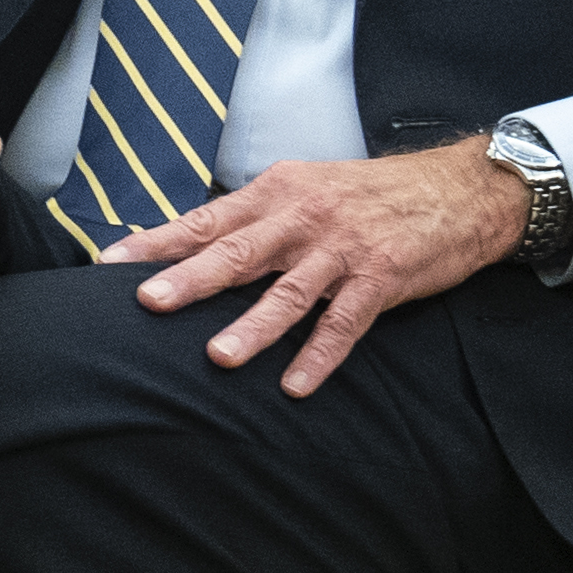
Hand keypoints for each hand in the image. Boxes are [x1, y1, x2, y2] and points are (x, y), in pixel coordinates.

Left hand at [108, 142, 527, 395]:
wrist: (461, 188)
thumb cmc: (370, 193)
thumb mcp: (307, 187)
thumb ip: (254, 217)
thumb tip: (188, 243)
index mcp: (278, 192)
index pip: (207, 219)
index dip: (158, 241)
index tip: (110, 261)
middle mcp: (305, 217)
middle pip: (239, 251)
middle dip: (191, 277)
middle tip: (149, 302)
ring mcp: (345, 249)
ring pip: (290, 292)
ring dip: (253, 326)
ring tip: (218, 357)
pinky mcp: (383, 277)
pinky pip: (345, 322)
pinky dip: (320, 354)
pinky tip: (295, 384)